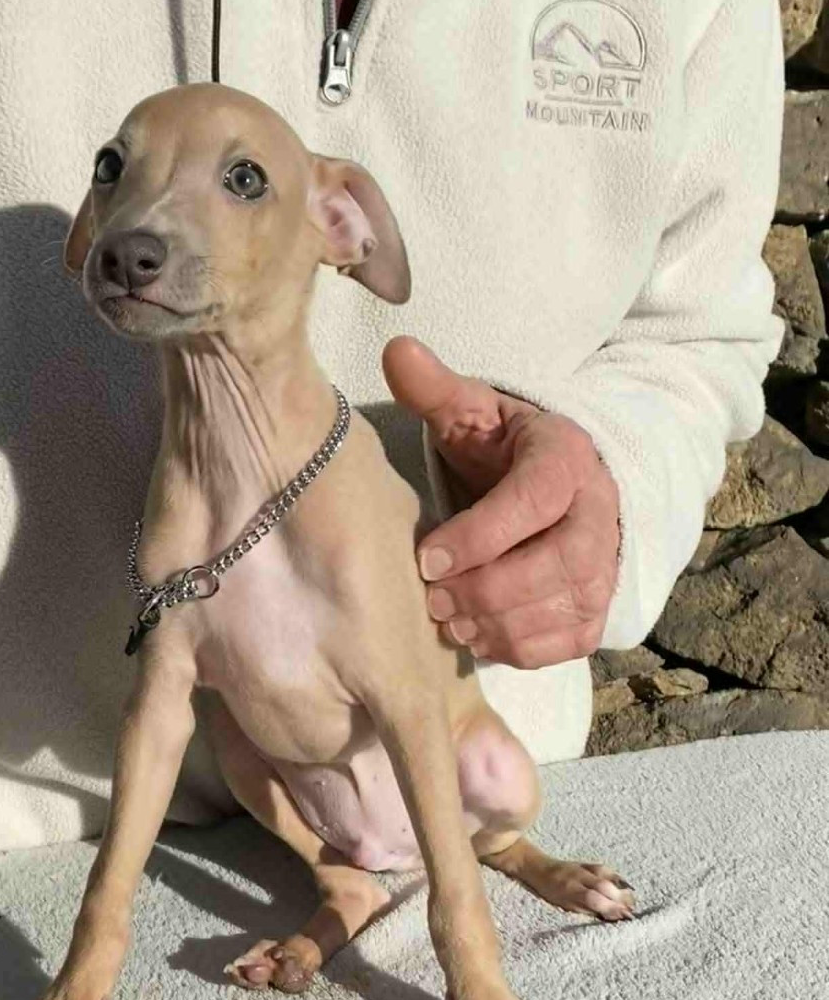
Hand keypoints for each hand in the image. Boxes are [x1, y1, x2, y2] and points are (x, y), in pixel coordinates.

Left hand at [383, 336, 619, 669]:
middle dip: (486, 589)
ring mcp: (603, 571)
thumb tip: (397, 350)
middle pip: (556, 566)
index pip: (535, 502)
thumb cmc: (506, 452)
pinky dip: (515, 648)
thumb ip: (436, 389)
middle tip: (431, 597)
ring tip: (445, 616)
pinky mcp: (595, 614)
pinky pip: (561, 646)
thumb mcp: (474, 413)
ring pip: (557, 611)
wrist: (560, 490)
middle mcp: (599, 517)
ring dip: (495, 624)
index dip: (480, 536)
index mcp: (566, 460)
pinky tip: (475, 633)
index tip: (427, 558)